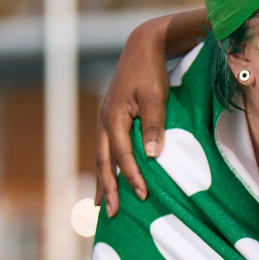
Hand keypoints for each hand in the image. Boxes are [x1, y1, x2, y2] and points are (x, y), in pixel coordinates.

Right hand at [94, 9, 211, 216]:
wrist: (143, 46)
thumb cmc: (152, 72)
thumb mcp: (156, 96)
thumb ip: (154, 125)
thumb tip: (150, 155)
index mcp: (114, 117)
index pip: (122, 154)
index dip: (132, 176)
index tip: (142, 195)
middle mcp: (105, 120)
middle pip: (104, 161)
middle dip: (108, 188)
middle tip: (111, 214)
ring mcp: (105, 118)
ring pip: (102, 156)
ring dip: (103, 180)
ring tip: (102, 204)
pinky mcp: (111, 116)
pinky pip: (106, 147)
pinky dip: (107, 165)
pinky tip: (109, 176)